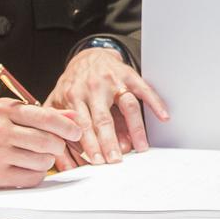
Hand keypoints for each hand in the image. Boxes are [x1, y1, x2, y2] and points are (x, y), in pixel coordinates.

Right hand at [0, 99, 80, 189]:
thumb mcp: (8, 112)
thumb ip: (41, 113)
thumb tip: (73, 116)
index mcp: (4, 110)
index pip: (45, 117)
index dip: (67, 126)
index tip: (76, 132)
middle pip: (47, 141)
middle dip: (59, 145)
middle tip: (58, 146)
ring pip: (42, 161)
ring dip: (47, 160)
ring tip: (38, 156)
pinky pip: (31, 178)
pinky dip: (36, 174)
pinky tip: (28, 167)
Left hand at [44, 47, 169, 168]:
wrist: (86, 57)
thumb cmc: (72, 85)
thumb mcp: (56, 103)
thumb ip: (60, 128)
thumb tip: (67, 159)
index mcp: (73, 96)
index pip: (83, 125)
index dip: (90, 144)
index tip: (97, 161)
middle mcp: (92, 88)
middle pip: (103, 119)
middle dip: (109, 142)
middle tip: (115, 160)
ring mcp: (112, 81)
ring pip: (126, 106)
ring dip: (135, 128)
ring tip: (141, 147)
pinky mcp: (128, 74)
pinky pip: (144, 89)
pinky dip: (155, 102)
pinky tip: (163, 116)